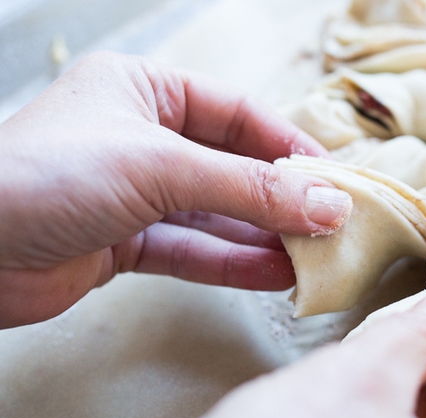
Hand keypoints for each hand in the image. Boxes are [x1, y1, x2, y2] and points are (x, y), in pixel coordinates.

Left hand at [0, 51, 351, 327]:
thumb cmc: (46, 177)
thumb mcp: (160, 167)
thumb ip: (248, 189)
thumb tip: (327, 204)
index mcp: (145, 91)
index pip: (238, 114)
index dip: (289, 146)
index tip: (335, 178)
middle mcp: (142, 138)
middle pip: (231, 167)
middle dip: (281, 198)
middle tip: (332, 224)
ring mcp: (134, 194)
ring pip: (216, 214)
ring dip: (264, 236)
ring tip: (314, 257)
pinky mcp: (124, 244)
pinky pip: (192, 250)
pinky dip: (232, 263)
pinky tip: (275, 275)